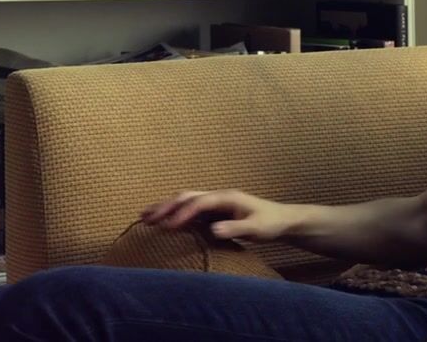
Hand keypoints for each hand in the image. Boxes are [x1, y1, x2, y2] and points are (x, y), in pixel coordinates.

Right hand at [140, 189, 295, 241]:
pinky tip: (163, 222)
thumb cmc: (270, 223)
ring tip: (144, 217)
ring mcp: (215, 203)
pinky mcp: (214, 211)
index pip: (199, 203)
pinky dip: (175, 214)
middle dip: (165, 206)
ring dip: (166, 208)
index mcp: (227, 197)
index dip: (183, 213)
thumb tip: (212, 230)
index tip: (168, 226)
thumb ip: (235, 229)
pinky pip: (190, 210)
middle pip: (186, 197)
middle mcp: (218, 197)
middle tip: (144, 217)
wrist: (281, 220)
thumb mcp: (255, 229)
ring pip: (185, 201)